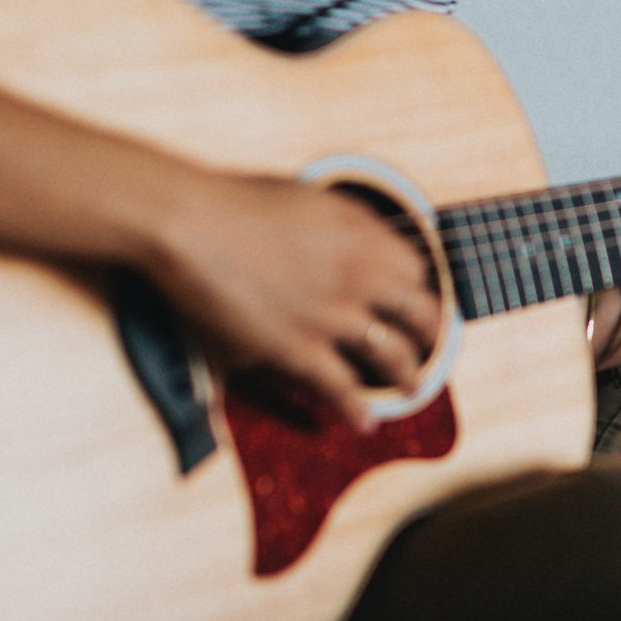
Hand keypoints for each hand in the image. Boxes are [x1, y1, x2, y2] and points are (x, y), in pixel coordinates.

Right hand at [145, 173, 441, 430]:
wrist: (191, 224)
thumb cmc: (235, 202)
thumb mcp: (306, 196)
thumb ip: (341, 222)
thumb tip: (358, 236)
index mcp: (362, 233)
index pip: (415, 267)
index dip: (417, 285)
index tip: (414, 296)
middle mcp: (359, 274)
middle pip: (419, 313)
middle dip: (429, 333)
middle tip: (429, 343)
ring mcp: (332, 316)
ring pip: (393, 355)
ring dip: (408, 376)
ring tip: (412, 388)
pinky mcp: (299, 349)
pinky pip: (343, 389)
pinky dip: (357, 410)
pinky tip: (364, 423)